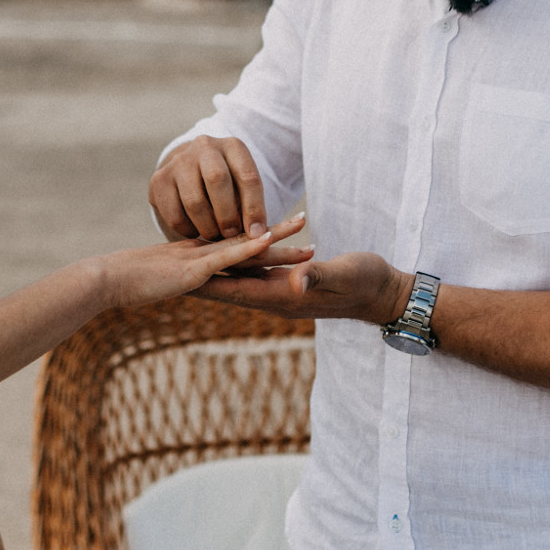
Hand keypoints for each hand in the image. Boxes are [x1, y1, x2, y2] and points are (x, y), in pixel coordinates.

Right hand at [93, 214, 307, 309]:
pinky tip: (267, 240)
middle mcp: (205, 252)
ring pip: (246, 248)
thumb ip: (178, 274)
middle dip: (279, 232)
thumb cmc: (129, 281)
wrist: (108, 279)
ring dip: (277, 242)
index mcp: (200, 254)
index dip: (261, 234)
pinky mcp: (194, 270)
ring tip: (307, 240)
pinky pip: (226, 257)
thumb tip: (188, 277)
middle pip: (248, 240)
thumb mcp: (162, 278)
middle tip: (306, 219)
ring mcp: (201, 259)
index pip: (237, 243)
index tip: (285, 228)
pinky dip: (248, 248)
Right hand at [149, 135, 266, 241]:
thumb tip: (258, 243)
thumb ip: (252, 212)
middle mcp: (205, 146)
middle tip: (231, 235)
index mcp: (233, 147)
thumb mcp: (244, 190)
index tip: (257, 235)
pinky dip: (187, 230)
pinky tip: (196, 230)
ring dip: (207, 227)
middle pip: (217, 180)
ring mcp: (179, 161)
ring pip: (194, 201)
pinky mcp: (159, 179)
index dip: (254, 209)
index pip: (247, 176)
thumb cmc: (228, 187)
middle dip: (227, 215)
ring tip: (215, 235)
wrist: (191, 171)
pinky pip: (174, 214)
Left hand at [193, 250, 411, 325]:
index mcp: (283, 295)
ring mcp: (283, 290)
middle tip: (164, 273)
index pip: (234, 290)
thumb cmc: (368, 282)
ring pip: (239, 279)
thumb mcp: (344, 275)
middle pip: (228, 287)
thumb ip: (319, 276)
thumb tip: (297, 280)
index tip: (174, 279)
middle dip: (197, 280)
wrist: (385, 293)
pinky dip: (236, 263)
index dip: (204, 283)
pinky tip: (224, 254)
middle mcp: (277, 295)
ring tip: (184, 262)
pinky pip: (256, 272)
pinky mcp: (290, 281)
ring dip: (213, 271)